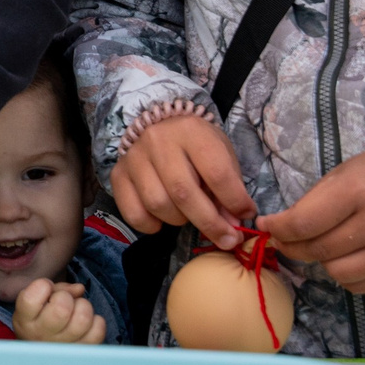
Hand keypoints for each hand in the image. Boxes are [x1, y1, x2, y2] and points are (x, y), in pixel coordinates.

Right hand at [11, 278, 106, 343]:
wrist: (40, 351)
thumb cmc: (39, 317)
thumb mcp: (36, 301)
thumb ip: (55, 289)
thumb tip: (79, 289)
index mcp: (25, 320)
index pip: (31, 298)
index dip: (43, 286)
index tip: (45, 289)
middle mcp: (42, 336)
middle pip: (62, 308)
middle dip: (66, 297)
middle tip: (63, 301)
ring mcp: (63, 347)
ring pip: (83, 318)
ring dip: (83, 307)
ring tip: (77, 310)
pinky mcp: (82, 351)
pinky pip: (98, 331)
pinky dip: (96, 321)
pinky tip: (87, 323)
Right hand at [111, 114, 254, 251]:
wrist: (160, 126)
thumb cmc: (197, 144)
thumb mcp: (220, 155)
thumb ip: (228, 188)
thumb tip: (231, 225)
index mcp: (191, 131)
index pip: (215, 172)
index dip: (234, 200)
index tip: (246, 215)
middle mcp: (158, 141)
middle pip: (183, 193)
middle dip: (210, 223)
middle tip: (227, 238)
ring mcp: (134, 158)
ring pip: (158, 204)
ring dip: (180, 220)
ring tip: (190, 215)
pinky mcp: (118, 175)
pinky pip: (133, 212)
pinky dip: (151, 225)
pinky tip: (163, 220)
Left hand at [258, 143, 364, 293]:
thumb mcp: (349, 171)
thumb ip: (317, 200)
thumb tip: (281, 227)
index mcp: (358, 191)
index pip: (303, 223)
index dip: (278, 229)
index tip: (267, 227)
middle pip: (318, 251)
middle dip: (293, 247)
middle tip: (285, 240)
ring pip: (338, 273)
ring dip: (321, 263)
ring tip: (321, 247)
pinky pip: (362, 286)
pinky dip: (346, 276)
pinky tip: (346, 259)